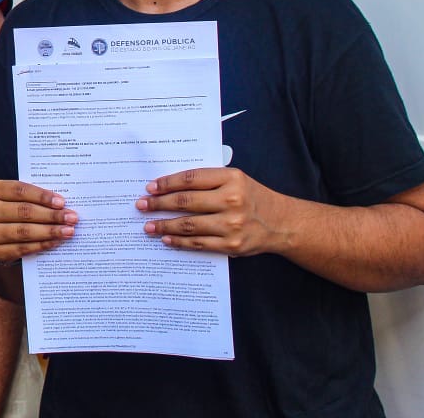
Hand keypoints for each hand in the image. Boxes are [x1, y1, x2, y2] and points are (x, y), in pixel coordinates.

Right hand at [0, 179, 76, 262]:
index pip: (19, 190)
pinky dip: (42, 245)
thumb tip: (61, 204)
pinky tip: (56, 242)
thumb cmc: (9, 207)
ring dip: (50, 231)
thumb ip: (32, 196)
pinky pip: (23, 248)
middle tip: (71, 218)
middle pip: (24, 211)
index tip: (62, 202)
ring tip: (68, 231)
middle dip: (51, 215)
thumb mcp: (13, 196)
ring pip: (24, 231)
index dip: (42, 196)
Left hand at [138, 167, 287, 256]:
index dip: (167, 183)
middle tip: (141, 205)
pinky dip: (179, 242)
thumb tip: (167, 187)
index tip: (150, 187)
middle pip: (186, 201)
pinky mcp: (232, 245)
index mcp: (231, 178)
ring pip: (189, 224)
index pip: (190, 179)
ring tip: (148, 225)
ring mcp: (232, 224)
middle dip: (159, 204)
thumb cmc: (251, 197)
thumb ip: (206, 181)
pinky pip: (199, 243)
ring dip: (164, 225)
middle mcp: (231, 200)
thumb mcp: (234, 179)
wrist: (282, 223)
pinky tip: (166, 239)